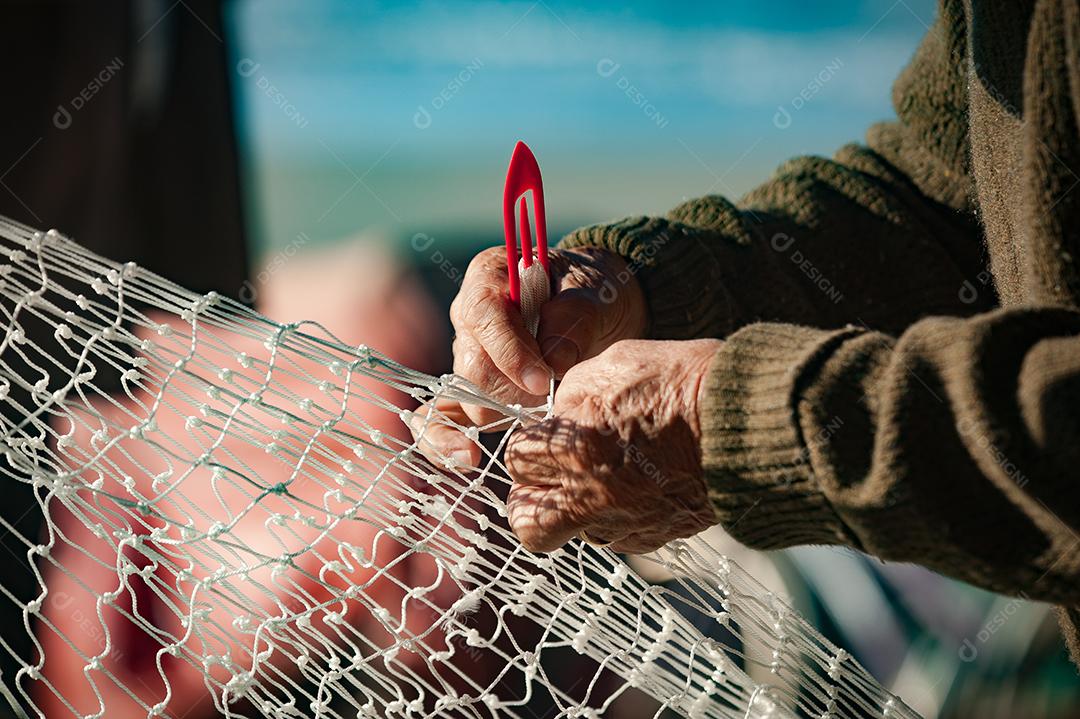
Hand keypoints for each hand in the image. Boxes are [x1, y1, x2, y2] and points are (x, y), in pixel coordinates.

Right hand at [408, 246, 647, 464]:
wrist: (599, 310)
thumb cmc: (593, 292)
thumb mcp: (595, 293)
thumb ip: (574, 320)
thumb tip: (554, 364)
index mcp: (489, 278)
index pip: (483, 316)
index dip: (509, 352)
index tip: (543, 380)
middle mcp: (467, 318)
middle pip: (473, 369)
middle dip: (515, 391)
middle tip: (556, 394)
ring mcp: (465, 357)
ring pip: (468, 401)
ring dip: (509, 413)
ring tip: (547, 405)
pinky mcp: (469, 391)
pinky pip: (439, 418)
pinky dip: (445, 440)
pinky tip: (467, 458)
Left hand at [504, 338, 721, 553]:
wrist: (751, 423)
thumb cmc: (683, 383)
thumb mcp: (613, 365)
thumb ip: (571, 396)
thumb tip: (556, 419)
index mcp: (576, 446)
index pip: (516, 459)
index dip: (529, 444)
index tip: (546, 436)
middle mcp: (592, 495)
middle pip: (527, 521)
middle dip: (530, 496)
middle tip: (548, 476)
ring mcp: (624, 522)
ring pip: (570, 532)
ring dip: (574, 508)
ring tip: (602, 475)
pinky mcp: (653, 537)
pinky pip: (614, 535)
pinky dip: (613, 516)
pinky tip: (634, 485)